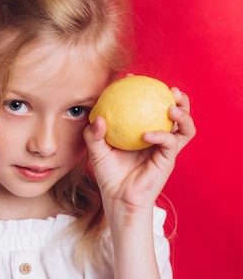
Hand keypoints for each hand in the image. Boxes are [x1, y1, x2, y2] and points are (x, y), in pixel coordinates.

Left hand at [83, 86, 195, 219]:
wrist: (118, 200)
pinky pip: (170, 142)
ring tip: (172, 106)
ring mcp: (165, 149)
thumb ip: (93, 134)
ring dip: (183, 114)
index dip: (145, 89)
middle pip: (178, 113)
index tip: (132, 78)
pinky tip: (148, 134)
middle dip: (180, 98)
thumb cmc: (108, 176)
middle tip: (169, 89)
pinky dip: (161, 135)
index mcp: (144, 131)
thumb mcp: (96, 151)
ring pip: (185, 127)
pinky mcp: (167, 160)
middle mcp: (158, 138)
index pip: (150, 106)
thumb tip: (98, 117)